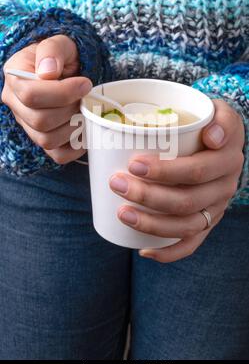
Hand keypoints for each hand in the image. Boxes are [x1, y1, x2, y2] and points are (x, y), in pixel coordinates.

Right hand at [2, 35, 91, 163]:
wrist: (67, 70)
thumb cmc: (62, 57)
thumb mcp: (60, 43)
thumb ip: (53, 50)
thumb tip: (48, 72)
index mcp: (15, 78)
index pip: (31, 95)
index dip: (63, 92)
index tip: (85, 83)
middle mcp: (16, 104)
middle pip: (40, 121)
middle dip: (70, 109)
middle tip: (85, 97)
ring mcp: (28, 126)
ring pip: (48, 140)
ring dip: (74, 126)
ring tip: (84, 110)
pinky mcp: (44, 140)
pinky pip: (58, 155)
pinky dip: (76, 147)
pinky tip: (85, 129)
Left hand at [109, 100, 244, 262]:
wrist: (221, 140)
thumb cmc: (208, 123)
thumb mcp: (218, 110)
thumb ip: (219, 117)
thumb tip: (211, 136)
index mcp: (227, 158)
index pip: (197, 170)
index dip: (165, 172)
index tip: (133, 163)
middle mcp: (225, 187)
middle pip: (186, 200)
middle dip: (147, 196)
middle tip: (117, 182)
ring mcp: (216, 208)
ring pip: (186, 225)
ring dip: (151, 224)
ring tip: (122, 213)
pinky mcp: (208, 222)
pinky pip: (192, 244)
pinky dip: (169, 252)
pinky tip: (144, 250)